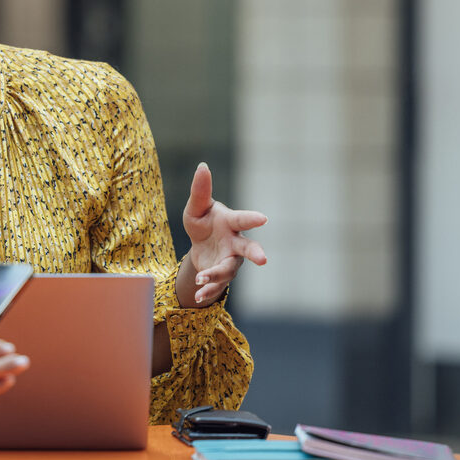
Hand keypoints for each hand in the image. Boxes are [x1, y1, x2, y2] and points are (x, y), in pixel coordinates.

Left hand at [183, 162, 267, 304]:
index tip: (264, 218)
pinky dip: (208, 289)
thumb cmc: (202, 221)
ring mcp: (230, 260)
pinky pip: (218, 285)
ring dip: (216, 275)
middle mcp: (235, 243)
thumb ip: (200, 190)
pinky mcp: (222, 276)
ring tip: (202, 279)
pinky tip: (199, 294)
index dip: (252, 219)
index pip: (242, 219)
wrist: (200, 245)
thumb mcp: (196, 207)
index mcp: (230, 223)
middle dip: (255, 253)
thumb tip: (202, 165)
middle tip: (263, 259)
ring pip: (228, 270)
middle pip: (248, 248)